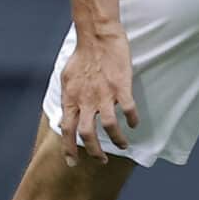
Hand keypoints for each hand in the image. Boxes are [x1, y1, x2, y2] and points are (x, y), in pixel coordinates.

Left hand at [58, 30, 136, 165]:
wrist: (97, 37)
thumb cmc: (81, 56)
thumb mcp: (66, 79)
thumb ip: (67, 98)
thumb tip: (64, 113)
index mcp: (71, 99)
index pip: (66, 130)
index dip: (69, 149)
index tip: (72, 162)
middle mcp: (85, 100)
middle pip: (87, 134)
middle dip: (93, 152)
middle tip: (99, 159)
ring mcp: (104, 94)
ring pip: (109, 126)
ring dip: (116, 140)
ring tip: (123, 145)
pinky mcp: (121, 87)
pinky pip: (128, 109)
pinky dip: (132, 119)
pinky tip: (134, 123)